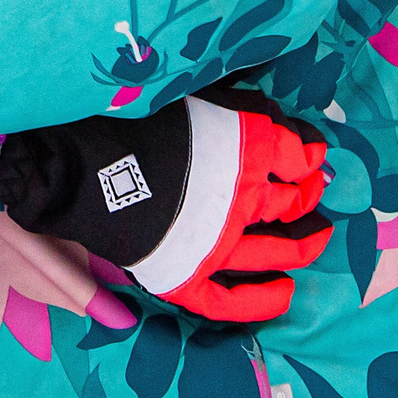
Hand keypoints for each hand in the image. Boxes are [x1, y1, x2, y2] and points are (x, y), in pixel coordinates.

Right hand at [0, 90, 332, 323]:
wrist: (81, 163)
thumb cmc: (134, 119)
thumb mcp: (195, 97)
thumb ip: (236, 107)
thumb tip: (275, 121)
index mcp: (245, 149)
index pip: (296, 153)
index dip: (309, 156)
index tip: (313, 156)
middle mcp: (242, 199)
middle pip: (290, 201)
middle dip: (308, 196)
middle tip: (315, 192)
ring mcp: (219, 244)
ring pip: (275, 249)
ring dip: (302, 244)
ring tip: (317, 238)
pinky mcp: (189, 277)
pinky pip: (233, 300)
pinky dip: (262, 300)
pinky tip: (284, 292)